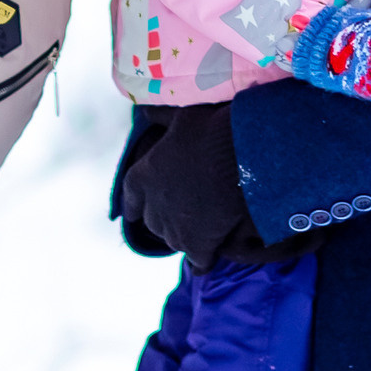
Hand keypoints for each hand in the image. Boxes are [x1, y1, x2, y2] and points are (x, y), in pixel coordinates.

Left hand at [120, 103, 312, 268]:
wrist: (240, 158)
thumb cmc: (210, 132)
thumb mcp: (181, 118)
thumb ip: (161, 117)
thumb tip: (145, 110)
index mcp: (142, 176)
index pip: (130, 196)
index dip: (136, 202)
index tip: (136, 211)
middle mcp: (153, 206)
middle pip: (153, 221)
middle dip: (165, 217)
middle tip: (183, 212)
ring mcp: (175, 229)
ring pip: (174, 240)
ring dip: (184, 235)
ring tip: (200, 230)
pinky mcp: (198, 245)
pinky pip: (198, 260)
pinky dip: (204, 259)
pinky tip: (209, 259)